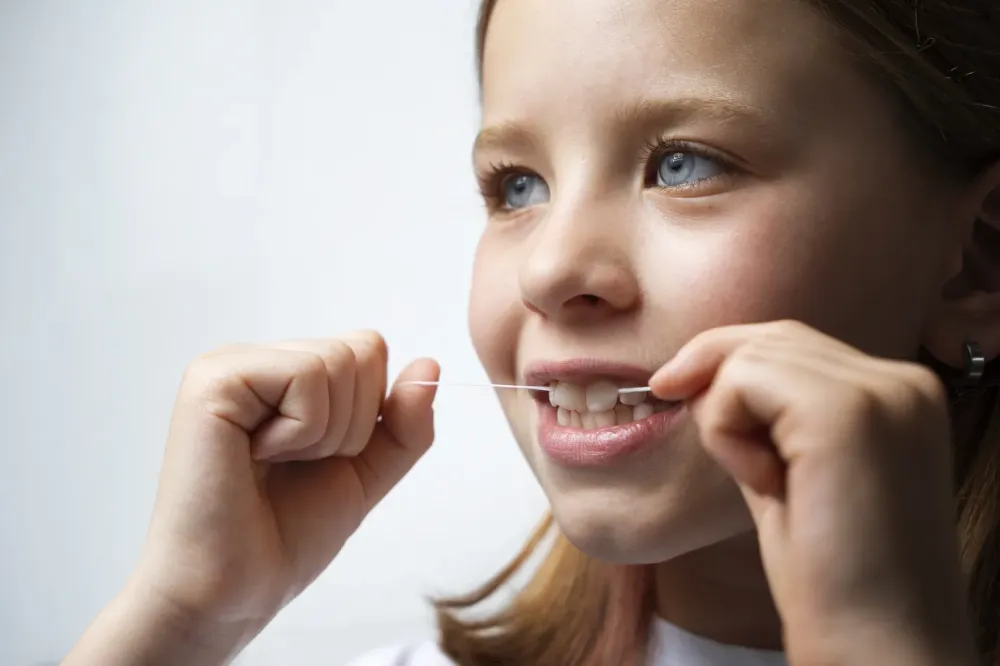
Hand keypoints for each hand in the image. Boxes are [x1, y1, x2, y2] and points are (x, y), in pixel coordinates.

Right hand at [127, 332, 437, 654]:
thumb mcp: (366, 471)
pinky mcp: (213, 381)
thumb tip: (429, 366)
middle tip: (293, 465)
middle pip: (362, 348)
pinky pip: (306, 375)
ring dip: (325, 433)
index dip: (368, 413)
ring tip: (274, 464)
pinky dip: (303, 431)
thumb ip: (403, 422)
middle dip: (351, 424)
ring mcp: (228, 364)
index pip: (369, 348)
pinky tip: (257, 458)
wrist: (231, 592)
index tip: (320, 458)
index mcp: (283, 372)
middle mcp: (255, 359)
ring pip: (339, 360)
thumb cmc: (283, 535)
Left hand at [651, 321, 974, 665]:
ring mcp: (880, 393)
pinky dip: (727, 432)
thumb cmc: (831, 576)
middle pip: (768, 336)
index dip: (725, 362)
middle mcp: (900, 382)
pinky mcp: (847, 413)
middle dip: (716, 382)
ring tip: (767, 484)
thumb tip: (698, 377)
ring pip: (748, 357)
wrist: (876, 645)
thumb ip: (764, 420)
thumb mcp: (791, 474)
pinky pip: (742, 383)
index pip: (790, 340)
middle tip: (720, 450)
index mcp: (898, 395)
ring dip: (727, 421)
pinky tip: (764, 483)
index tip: (675, 391)